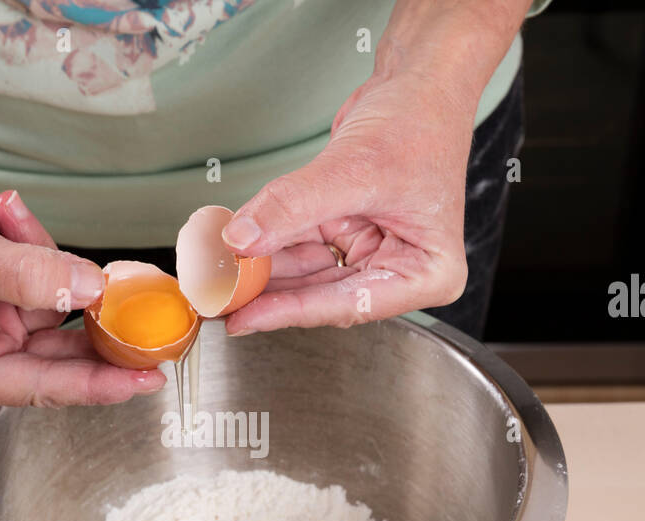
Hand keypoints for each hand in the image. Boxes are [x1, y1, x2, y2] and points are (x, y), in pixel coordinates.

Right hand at [0, 157, 166, 405]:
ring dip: (43, 254)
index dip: (97, 384)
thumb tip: (92, 290)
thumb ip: (30, 276)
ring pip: (65, 303)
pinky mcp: (20, 292)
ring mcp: (6, 322)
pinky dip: (38, 239)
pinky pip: (57, 273)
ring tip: (0, 215)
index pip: (42, 387)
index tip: (146, 380)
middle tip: (145, 314)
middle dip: (89, 317)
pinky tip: (0, 212)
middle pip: (64, 355)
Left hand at [219, 71, 475, 335]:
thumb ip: (295, 207)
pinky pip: (299, 245)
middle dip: (270, 292)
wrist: (419, 80)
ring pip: (305, 273)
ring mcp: (370, 251)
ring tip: (217, 276)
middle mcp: (399, 270)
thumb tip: (243, 239)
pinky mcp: (344, 230)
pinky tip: (234, 247)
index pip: (348, 304)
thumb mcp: (354, 168)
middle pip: (323, 294)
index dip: (292, 310)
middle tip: (220, 298)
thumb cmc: (418, 120)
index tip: (245, 318)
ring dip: (262, 271)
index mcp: (427, 273)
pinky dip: (267, 244)